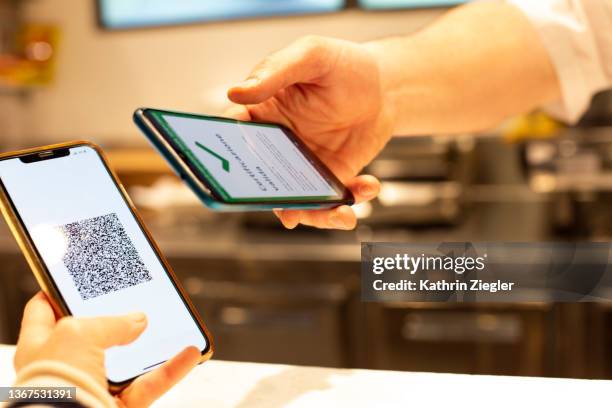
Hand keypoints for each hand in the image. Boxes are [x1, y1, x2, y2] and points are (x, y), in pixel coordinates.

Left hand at [14, 292, 200, 406]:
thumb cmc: (54, 383)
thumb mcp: (77, 333)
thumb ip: (110, 321)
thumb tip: (138, 321)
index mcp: (40, 347)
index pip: (45, 310)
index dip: (61, 291)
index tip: (80, 279)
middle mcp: (65, 369)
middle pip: (94, 336)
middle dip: (115, 319)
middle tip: (133, 299)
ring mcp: (93, 388)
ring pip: (129, 361)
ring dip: (152, 345)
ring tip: (169, 325)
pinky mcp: (119, 406)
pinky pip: (151, 384)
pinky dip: (172, 369)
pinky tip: (190, 352)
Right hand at [226, 35, 394, 229]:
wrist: (385, 87)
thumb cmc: (343, 65)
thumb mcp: (310, 56)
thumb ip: (274, 71)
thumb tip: (236, 92)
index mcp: (261, 113)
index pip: (232, 135)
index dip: (224, 155)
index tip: (234, 173)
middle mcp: (276, 146)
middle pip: (259, 181)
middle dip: (270, 201)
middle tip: (289, 211)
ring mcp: (301, 167)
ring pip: (294, 203)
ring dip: (315, 215)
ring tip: (341, 213)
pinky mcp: (328, 180)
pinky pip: (329, 203)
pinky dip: (348, 204)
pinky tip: (369, 184)